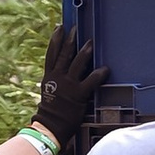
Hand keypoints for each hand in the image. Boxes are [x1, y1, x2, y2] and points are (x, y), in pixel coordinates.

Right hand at [39, 23, 110, 149]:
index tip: (60, 27)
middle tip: (76, 28)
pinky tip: (105, 69)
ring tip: (90, 43)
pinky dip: (99, 74)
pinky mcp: (78, 94)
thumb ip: (56, 79)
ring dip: (84, 52)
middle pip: (63, 54)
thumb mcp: (50, 90)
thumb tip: (64, 68)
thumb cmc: (52, 111)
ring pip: (77, 64)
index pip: (51, 53)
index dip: (55, 39)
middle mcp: (57, 78)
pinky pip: (90, 81)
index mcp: (49, 76)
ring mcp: (68, 85)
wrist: (50, 127)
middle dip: (70, 40)